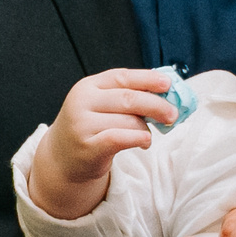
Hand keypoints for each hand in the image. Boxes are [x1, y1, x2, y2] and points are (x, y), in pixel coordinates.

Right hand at [30, 69, 180, 218]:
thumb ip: (125, 96)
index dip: (148, 79)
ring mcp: (82, 125)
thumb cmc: (89, 129)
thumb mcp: (100, 106)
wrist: (62, 159)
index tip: (168, 84)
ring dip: (145, 128)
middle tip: (173, 114)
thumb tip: (164, 92)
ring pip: (129, 121)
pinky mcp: (87, 147)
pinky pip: (121, 139)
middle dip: (156, 105)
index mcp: (88, 86)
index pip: (122, 77)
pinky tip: (145, 142)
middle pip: (129, 98)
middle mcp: (82, 102)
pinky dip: (139, 138)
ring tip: (146, 135)